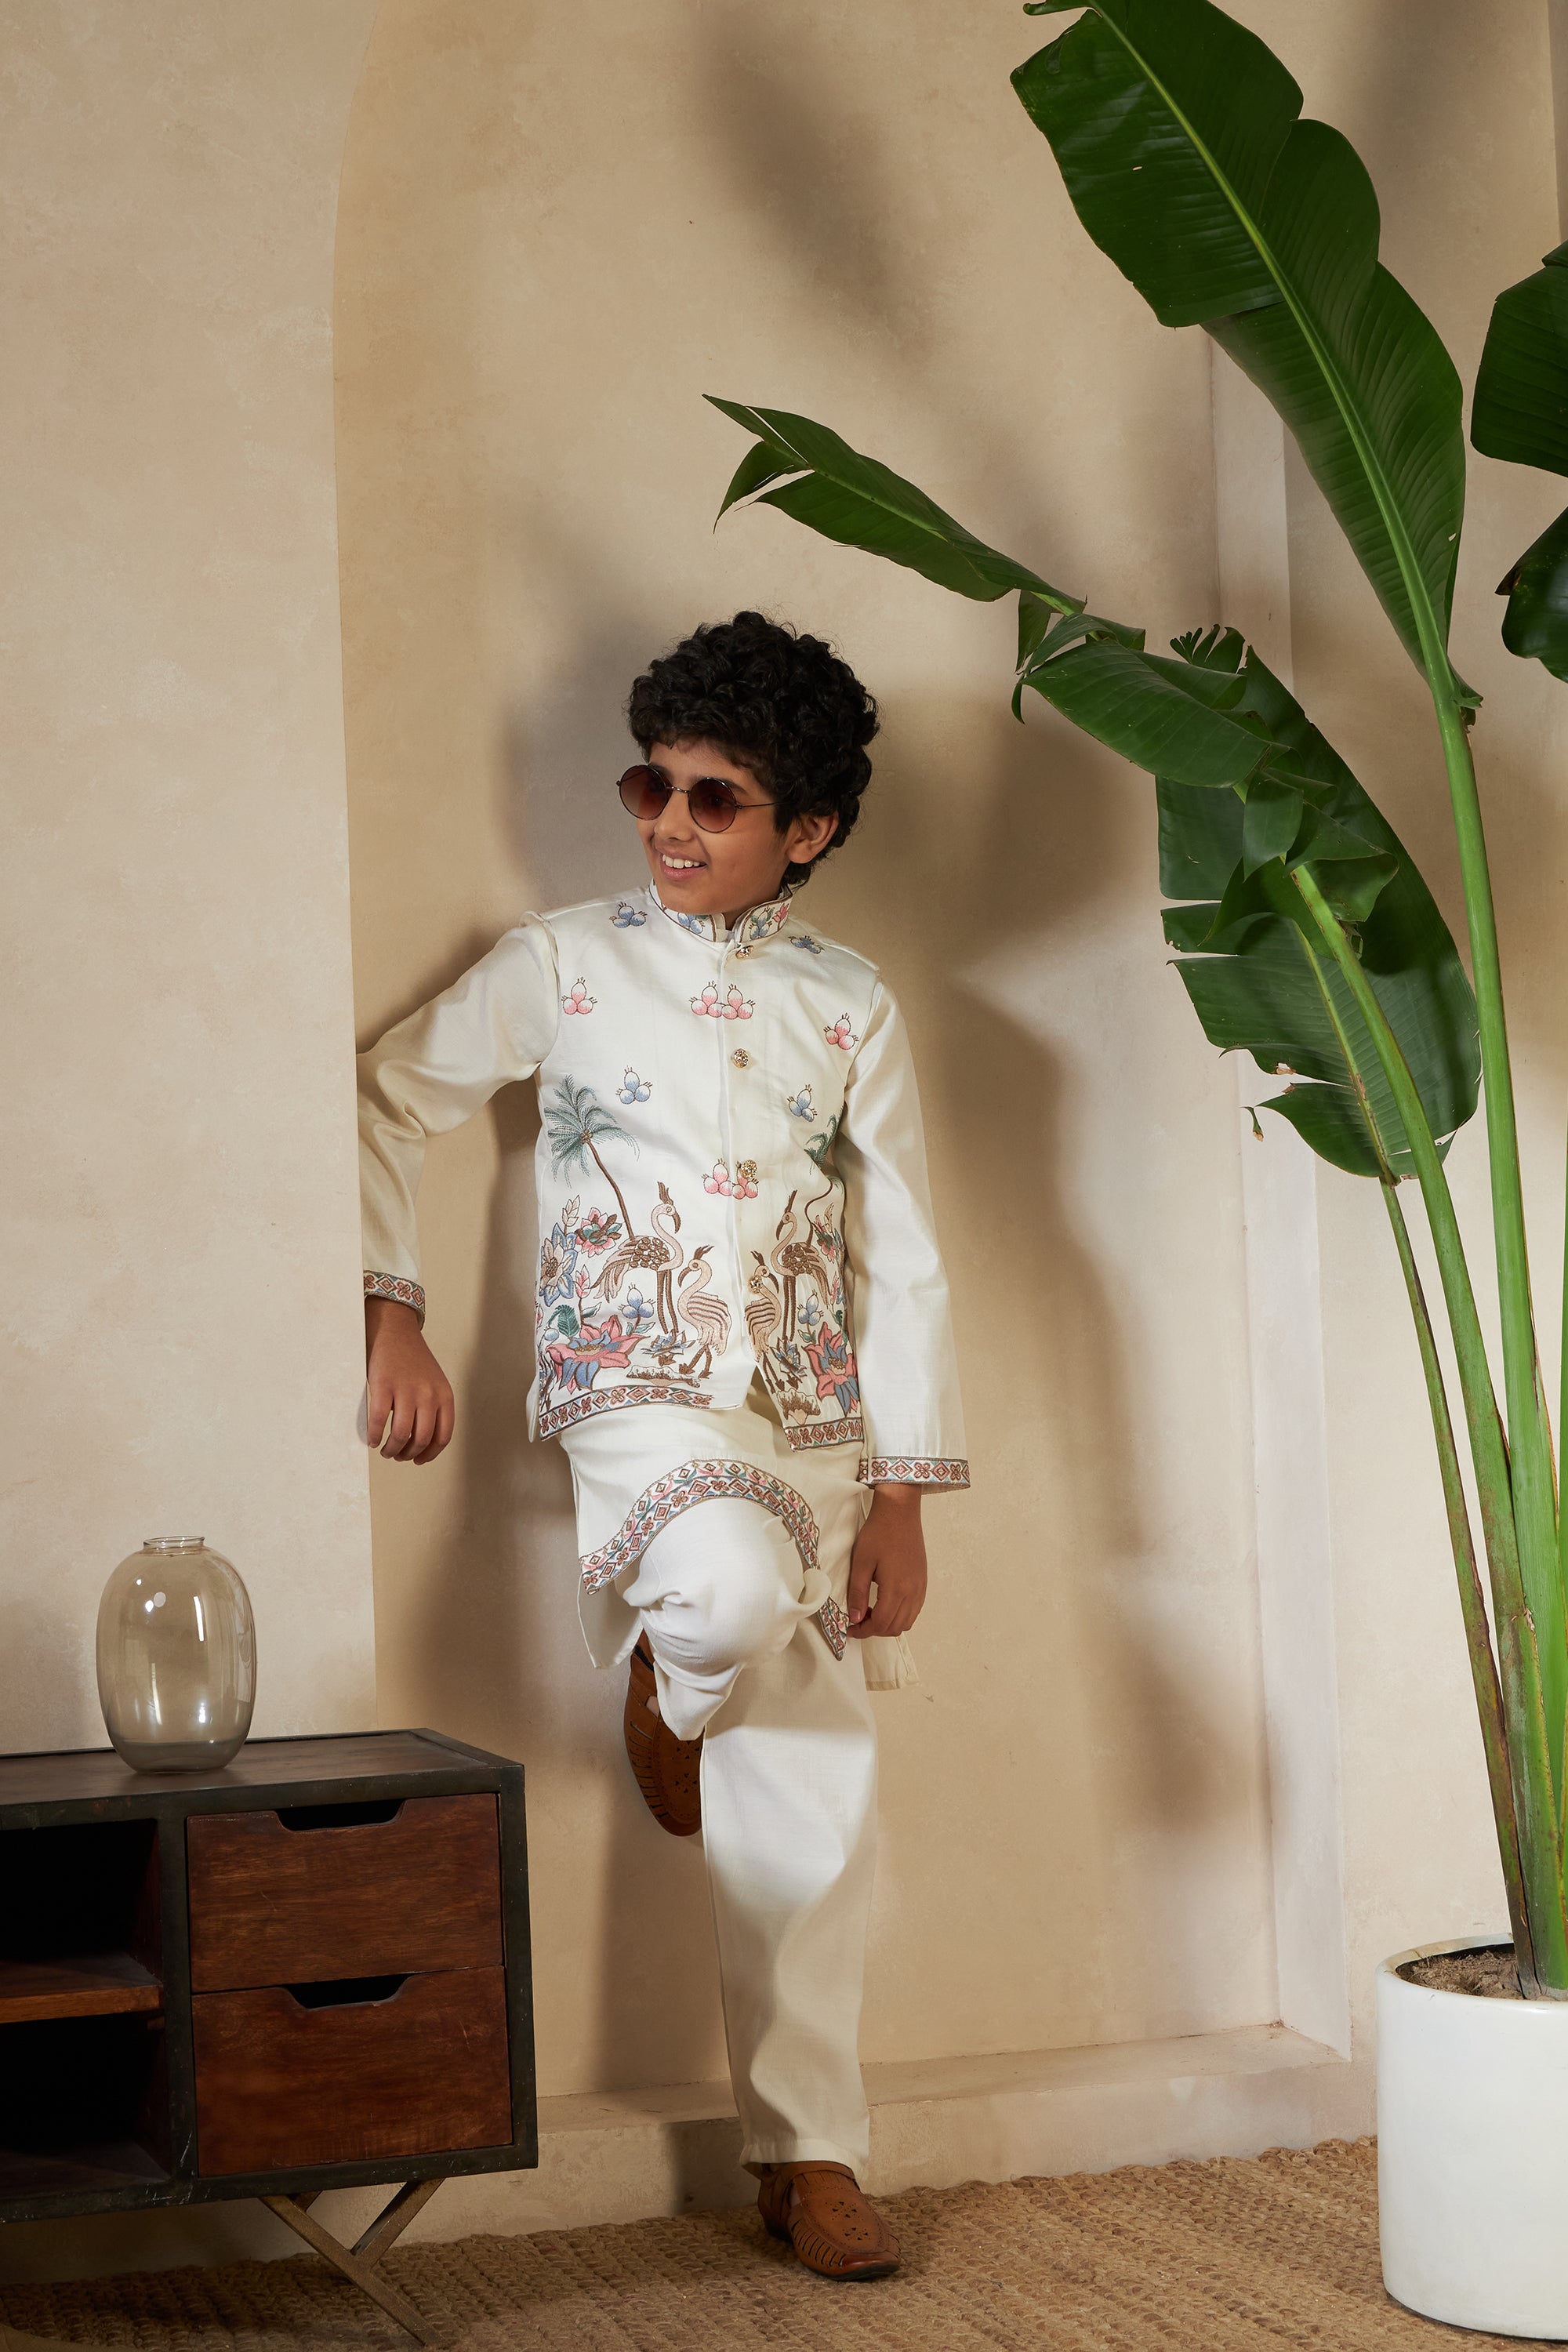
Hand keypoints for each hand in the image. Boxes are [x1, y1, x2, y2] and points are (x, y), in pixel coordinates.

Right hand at [365, 1297, 454, 1463]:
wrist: (395, 1331)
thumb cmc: (412, 1361)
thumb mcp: (434, 1384)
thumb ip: (432, 1408)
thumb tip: (421, 1442)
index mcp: (444, 1396)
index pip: (443, 1436)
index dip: (430, 1454)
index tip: (419, 1460)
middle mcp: (429, 1395)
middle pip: (422, 1439)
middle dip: (408, 1454)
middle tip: (398, 1456)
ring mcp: (406, 1390)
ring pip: (401, 1435)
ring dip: (392, 1449)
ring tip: (386, 1451)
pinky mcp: (384, 1385)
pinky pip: (379, 1421)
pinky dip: (374, 1436)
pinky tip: (372, 1439)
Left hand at [846, 1484, 925, 1639]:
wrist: (900, 1512)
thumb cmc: (878, 1533)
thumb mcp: (861, 1563)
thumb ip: (857, 1593)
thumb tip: (854, 1619)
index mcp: (896, 1589)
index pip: (880, 1624)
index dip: (863, 1631)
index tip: (850, 1627)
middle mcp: (913, 1592)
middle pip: (895, 1627)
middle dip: (874, 1629)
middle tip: (857, 1618)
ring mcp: (921, 1587)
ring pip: (907, 1622)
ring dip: (888, 1623)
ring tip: (870, 1610)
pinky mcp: (923, 1581)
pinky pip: (914, 1610)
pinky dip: (900, 1614)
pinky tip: (886, 1603)